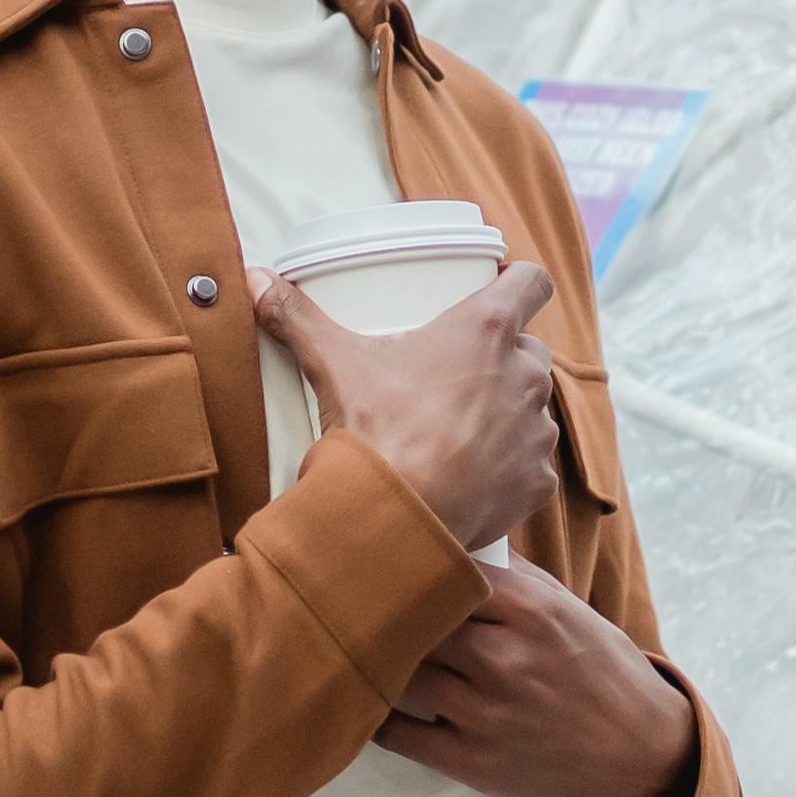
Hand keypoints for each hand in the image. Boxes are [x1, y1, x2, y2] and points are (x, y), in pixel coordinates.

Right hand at [256, 261, 559, 550]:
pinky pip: (531, 464)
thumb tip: (256, 278)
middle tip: (457, 377)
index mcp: (487, 329)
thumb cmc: (375, 432)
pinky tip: (472, 475)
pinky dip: (508, 468)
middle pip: (528, 349)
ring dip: (506, 414)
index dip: (520, 283)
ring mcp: (537, 428)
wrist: (395, 518)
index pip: (532, 282)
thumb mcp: (334, 363)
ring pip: (532, 407)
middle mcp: (526, 372)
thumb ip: (296, 316)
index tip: (500, 292)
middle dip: (501, 360)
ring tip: (458, 430)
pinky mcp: (539, 478)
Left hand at [377, 554, 698, 796]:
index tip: (395, 567)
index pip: (445, 570)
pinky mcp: (469, 760)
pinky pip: (396, 733)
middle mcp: (505, 658)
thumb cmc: (600, 672)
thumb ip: (513, 576)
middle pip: (416, 621)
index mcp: (531, 611)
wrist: (638, 753)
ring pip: (402, 674)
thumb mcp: (569, 610)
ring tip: (378, 656)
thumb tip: (457, 534)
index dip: (416, 567)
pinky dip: (381, 717)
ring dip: (388, 665)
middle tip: (372, 612)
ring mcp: (485, 713)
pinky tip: (382, 703)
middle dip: (397, 617)